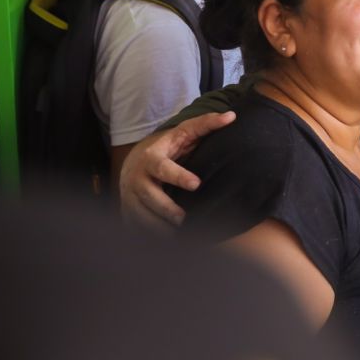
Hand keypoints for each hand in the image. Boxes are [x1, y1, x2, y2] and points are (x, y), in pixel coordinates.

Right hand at [119, 112, 235, 227]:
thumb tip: (232, 116)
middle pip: (150, 196)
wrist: (135, 161)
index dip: (178, 176)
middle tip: (184, 219)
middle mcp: (138, 178)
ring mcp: (130, 196)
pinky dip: (149, 235)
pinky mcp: (128, 211)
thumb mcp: (183, 133)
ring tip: (178, 236)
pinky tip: (166, 243)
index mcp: (152, 158)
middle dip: (167, 209)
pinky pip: (136, 226)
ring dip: (158, 227)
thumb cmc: (167, 148)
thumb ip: (205, 125)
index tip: (196, 184)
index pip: (163, 167)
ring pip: (141, 215)